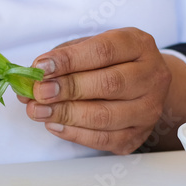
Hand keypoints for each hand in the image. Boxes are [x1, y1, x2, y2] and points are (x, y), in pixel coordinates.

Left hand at [18, 28, 185, 153]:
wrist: (144, 86)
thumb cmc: (112, 63)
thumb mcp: (92, 47)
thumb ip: (65, 57)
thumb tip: (33, 76)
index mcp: (139, 46)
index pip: (104, 51)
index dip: (69, 60)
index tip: (41, 67)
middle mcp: (151, 77)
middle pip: (108, 85)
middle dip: (67, 89)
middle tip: (38, 92)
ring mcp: (148, 109)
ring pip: (105, 116)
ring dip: (65, 114)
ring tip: (38, 110)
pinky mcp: (138, 135)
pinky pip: (103, 139)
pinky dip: (74, 133)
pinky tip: (54, 124)